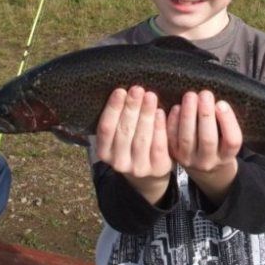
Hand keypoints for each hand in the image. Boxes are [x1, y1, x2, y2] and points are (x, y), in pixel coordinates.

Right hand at [95, 86, 172, 203]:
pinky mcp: (157, 168)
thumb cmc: (131, 146)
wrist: (149, 174)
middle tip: (137, 89)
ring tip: (149, 96)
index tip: (120, 91)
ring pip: (141, 138)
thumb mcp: (118, 137)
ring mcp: (139, 168)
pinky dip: (159, 127)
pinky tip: (160, 112)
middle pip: (124, 131)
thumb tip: (123, 92)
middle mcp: (119, 163)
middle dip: (131, 108)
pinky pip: (158, 144)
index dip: (113, 109)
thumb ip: (118, 120)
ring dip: (145, 114)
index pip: (106, 128)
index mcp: (104, 153)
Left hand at [167, 90, 242, 203]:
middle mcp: (208, 161)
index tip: (222, 103)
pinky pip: (172, 138)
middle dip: (206, 114)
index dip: (227, 122)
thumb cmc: (217, 143)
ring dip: (188, 114)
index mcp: (226, 156)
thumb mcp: (227, 138)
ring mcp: (189, 160)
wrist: (201, 166)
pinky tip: (177, 107)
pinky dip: (173, 122)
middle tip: (205, 94)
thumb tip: (216, 101)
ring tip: (191, 96)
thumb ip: (225, 122)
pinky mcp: (173, 155)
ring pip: (187, 138)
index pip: (231, 141)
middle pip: (208, 139)